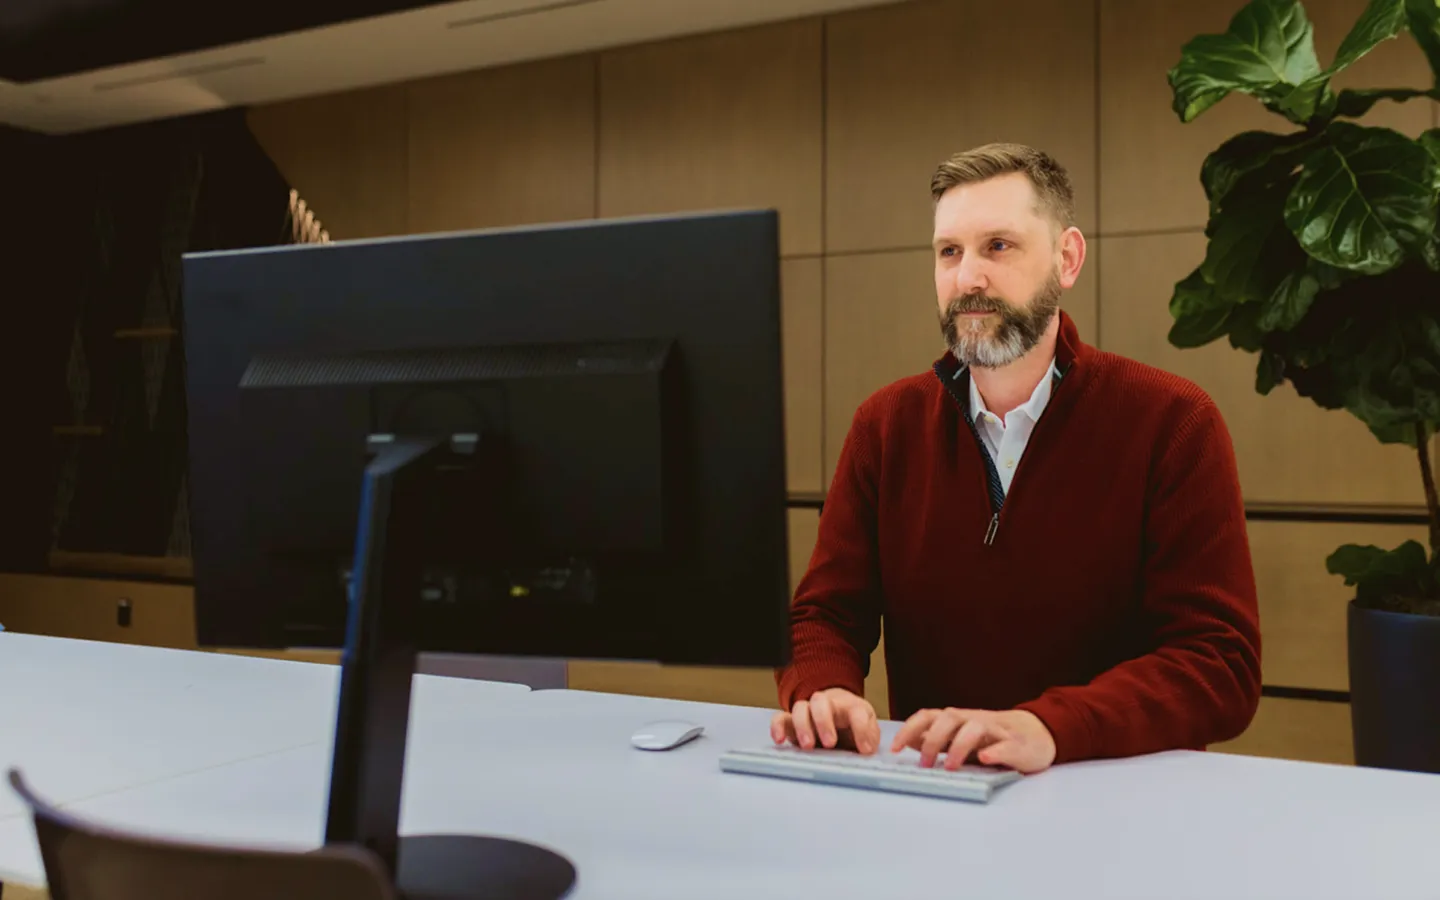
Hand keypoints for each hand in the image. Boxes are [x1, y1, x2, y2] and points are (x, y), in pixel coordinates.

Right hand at [770, 688, 880, 754]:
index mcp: (850, 706)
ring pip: (800, 708)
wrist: (838, 715)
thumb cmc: (852, 725)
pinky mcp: (791, 722)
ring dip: (803, 726)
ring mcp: (807, 711)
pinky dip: (777, 727)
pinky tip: (780, 740)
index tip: (865, 750)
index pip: (856, 712)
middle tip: (830, 743)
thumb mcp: (868, 731)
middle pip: (821, 702)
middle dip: (824, 722)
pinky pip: (780, 718)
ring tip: (808, 746)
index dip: (862, 730)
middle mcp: (827, 704)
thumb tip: (867, 750)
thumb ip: (869, 739)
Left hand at [891, 708, 1055, 773]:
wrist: (1037, 734)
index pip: (930, 716)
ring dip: (960, 746)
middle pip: (950, 718)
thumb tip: (912, 740)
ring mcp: (996, 731)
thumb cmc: (993, 739)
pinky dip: (995, 751)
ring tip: (951, 767)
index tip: (896, 748)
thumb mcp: (962, 738)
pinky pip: (1005, 745)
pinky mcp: (1017, 745)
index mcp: (958, 720)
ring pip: (975, 728)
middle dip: (934, 740)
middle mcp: (974, 720)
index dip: (910, 729)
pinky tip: (985, 759)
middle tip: (926, 765)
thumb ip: (938, 739)